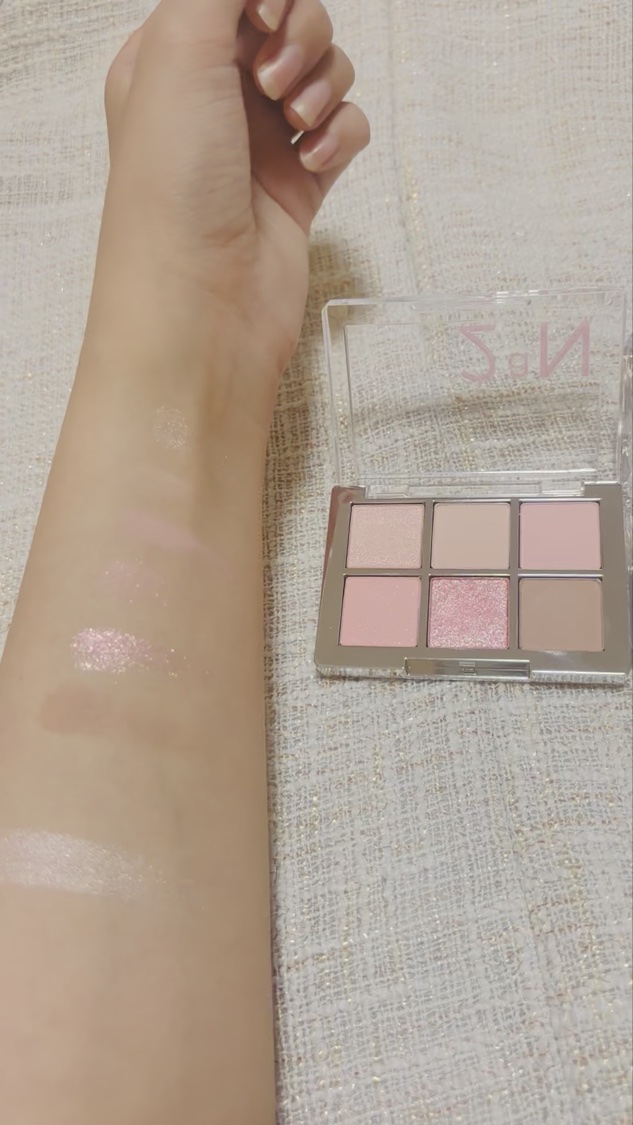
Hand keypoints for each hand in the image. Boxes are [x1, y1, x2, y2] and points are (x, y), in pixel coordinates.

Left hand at [91, 0, 369, 428]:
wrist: (203, 305)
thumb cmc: (173, 189)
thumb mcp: (177, 51)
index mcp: (169, 59)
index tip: (266, 16)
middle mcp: (215, 97)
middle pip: (289, 22)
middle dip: (301, 36)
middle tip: (276, 82)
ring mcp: (261, 144)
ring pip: (325, 73)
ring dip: (324, 86)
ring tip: (297, 126)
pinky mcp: (301, 187)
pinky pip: (346, 130)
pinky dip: (343, 137)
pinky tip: (318, 162)